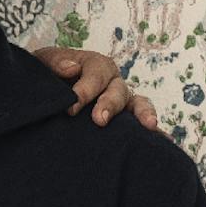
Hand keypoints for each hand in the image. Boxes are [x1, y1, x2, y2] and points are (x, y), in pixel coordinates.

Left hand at [29, 43, 157, 128]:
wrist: (41, 95)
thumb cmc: (44, 78)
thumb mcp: (41, 64)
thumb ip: (54, 63)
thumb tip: (71, 68)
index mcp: (94, 66)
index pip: (96, 74)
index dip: (85, 90)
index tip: (72, 108)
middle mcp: (112, 83)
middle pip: (118, 90)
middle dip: (110, 104)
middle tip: (99, 120)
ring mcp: (121, 102)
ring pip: (138, 103)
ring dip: (143, 114)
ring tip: (149, 126)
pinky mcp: (125, 122)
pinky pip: (141, 126)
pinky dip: (154, 133)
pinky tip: (164, 143)